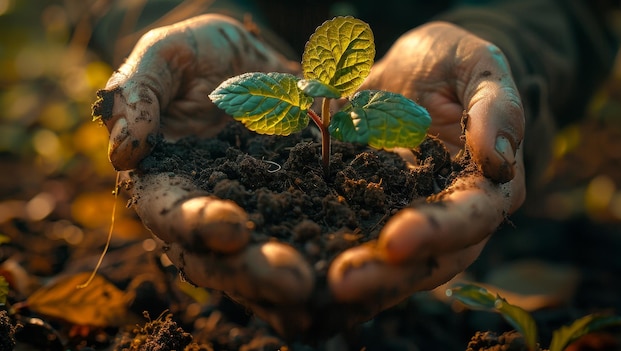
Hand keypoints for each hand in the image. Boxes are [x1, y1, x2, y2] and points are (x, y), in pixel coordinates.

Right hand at [95, 14, 313, 335]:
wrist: (254, 59)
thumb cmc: (198, 55)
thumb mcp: (164, 57)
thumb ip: (137, 95)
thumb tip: (124, 151)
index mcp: (167, 181)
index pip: (171, 213)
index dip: (196, 224)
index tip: (231, 226)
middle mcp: (209, 211)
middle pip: (221, 257)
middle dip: (253, 271)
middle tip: (293, 281)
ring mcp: (257, 214)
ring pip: (267, 259)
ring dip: (295, 278)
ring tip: (328, 285)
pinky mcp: (297, 206)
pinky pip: (313, 234)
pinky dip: (332, 253)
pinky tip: (363, 263)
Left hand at [327, 21, 525, 318]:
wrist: (413, 68)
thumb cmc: (454, 63)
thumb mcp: (478, 66)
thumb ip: (494, 106)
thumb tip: (497, 159)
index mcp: (487, 186)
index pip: (470, 217)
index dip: (437, 231)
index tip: (396, 239)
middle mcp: (448, 214)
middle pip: (426, 258)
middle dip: (386, 275)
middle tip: (342, 283)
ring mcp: (404, 215)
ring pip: (387, 261)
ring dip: (354, 276)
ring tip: (313, 285)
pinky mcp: (367, 209)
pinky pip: (350, 236)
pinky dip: (328, 253)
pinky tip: (297, 265)